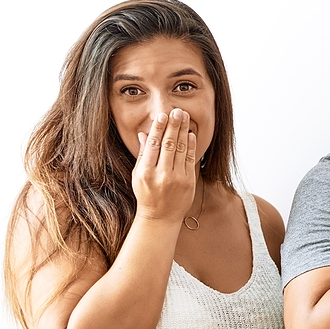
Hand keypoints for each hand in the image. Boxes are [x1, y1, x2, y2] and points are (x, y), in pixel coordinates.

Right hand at [132, 108, 198, 223]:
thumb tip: (143, 133)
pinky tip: (190, 134)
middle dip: (174, 126)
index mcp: (146, 172)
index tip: (162, 116)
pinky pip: (191, 160)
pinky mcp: (189, 182)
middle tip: (177, 111)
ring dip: (183, 131)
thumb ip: (143, 154)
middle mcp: (162, 175)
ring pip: (181, 150)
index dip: (158, 129)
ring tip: (184, 117)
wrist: (160, 217)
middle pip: (169, 145)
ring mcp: (177, 179)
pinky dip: (191, 146)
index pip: (153, 145)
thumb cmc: (147, 194)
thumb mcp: (138, 175)